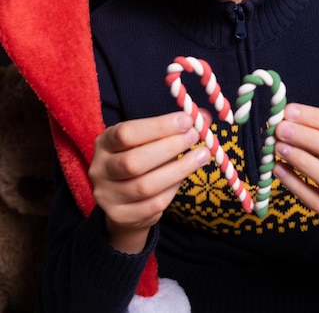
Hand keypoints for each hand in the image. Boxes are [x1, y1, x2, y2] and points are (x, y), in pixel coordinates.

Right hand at [88, 112, 209, 253]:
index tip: (187, 121)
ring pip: (145, 186)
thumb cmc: (141, 157)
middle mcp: (100, 169)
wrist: (124, 198)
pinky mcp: (120, 216)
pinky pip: (153, 205)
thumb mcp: (149, 138)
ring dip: (178, 169)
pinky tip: (184, 176)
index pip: (126, 133)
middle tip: (195, 137)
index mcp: (104, 142)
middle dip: (169, 148)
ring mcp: (107, 195)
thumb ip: (174, 127)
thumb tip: (203, 116)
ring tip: (201, 156)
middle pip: (134, 162)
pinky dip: (173, 189)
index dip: (158, 127)